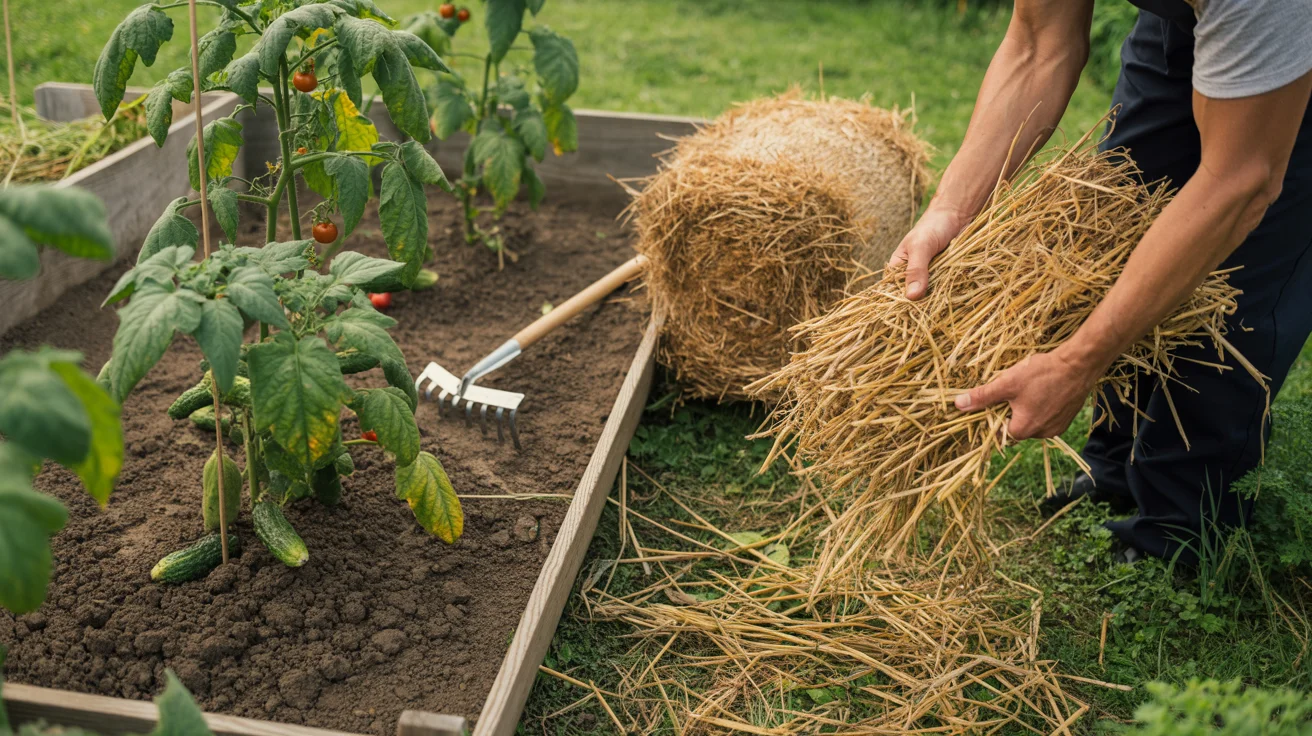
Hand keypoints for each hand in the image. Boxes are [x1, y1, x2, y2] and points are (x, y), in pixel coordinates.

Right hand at [887, 207, 968, 299]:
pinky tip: (954, 295)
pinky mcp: (944, 279)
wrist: (957, 216)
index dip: (901, 303)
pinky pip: (945, 291)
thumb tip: (911, 297)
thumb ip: (916, 270)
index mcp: (898, 269)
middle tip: (932, 307)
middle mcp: (911, 276)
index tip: (912, 311)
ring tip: (945, 301)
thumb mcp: (921, 247)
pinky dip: (950, 293)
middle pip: (913, 299)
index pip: (894, 292)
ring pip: (930, 297)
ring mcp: (929, 279)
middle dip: (922, 303)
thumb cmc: (932, 227)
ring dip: (938, 299)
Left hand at [953, 348, 1099, 439]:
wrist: (1078, 365)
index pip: (999, 431)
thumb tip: (958, 404)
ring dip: (1027, 409)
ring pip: (1032, 422)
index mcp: (1024, 430)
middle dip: (1011, 411)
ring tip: (1029, 388)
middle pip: (1016, 426)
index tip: (996, 399)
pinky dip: (1041, 408)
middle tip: (1013, 390)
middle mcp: (1041, 434)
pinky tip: (1042, 391)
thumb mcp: (1007, 383)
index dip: (994, 415)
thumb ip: (983, 397)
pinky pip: (1047, 418)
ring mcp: (1057, 428)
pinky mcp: (1067, 420)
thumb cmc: (1042, 374)